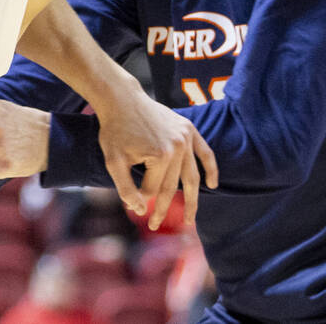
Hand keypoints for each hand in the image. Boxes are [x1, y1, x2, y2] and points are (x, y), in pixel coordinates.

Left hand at [95, 92, 217, 229]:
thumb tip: (140, 211)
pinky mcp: (189, 129)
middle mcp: (178, 147)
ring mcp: (186, 137)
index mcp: (161, 156)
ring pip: (191, 176)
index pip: (153, 189)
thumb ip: (125, 188)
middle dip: (163, 209)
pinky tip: (212, 185)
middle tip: (155, 227)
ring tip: (190, 220)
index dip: (141, 199)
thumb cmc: (114, 130)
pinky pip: (205, 152)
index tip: (132, 207)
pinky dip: (211, 169)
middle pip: (172, 186)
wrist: (122, 99)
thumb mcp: (113, 162)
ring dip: (192, 200)